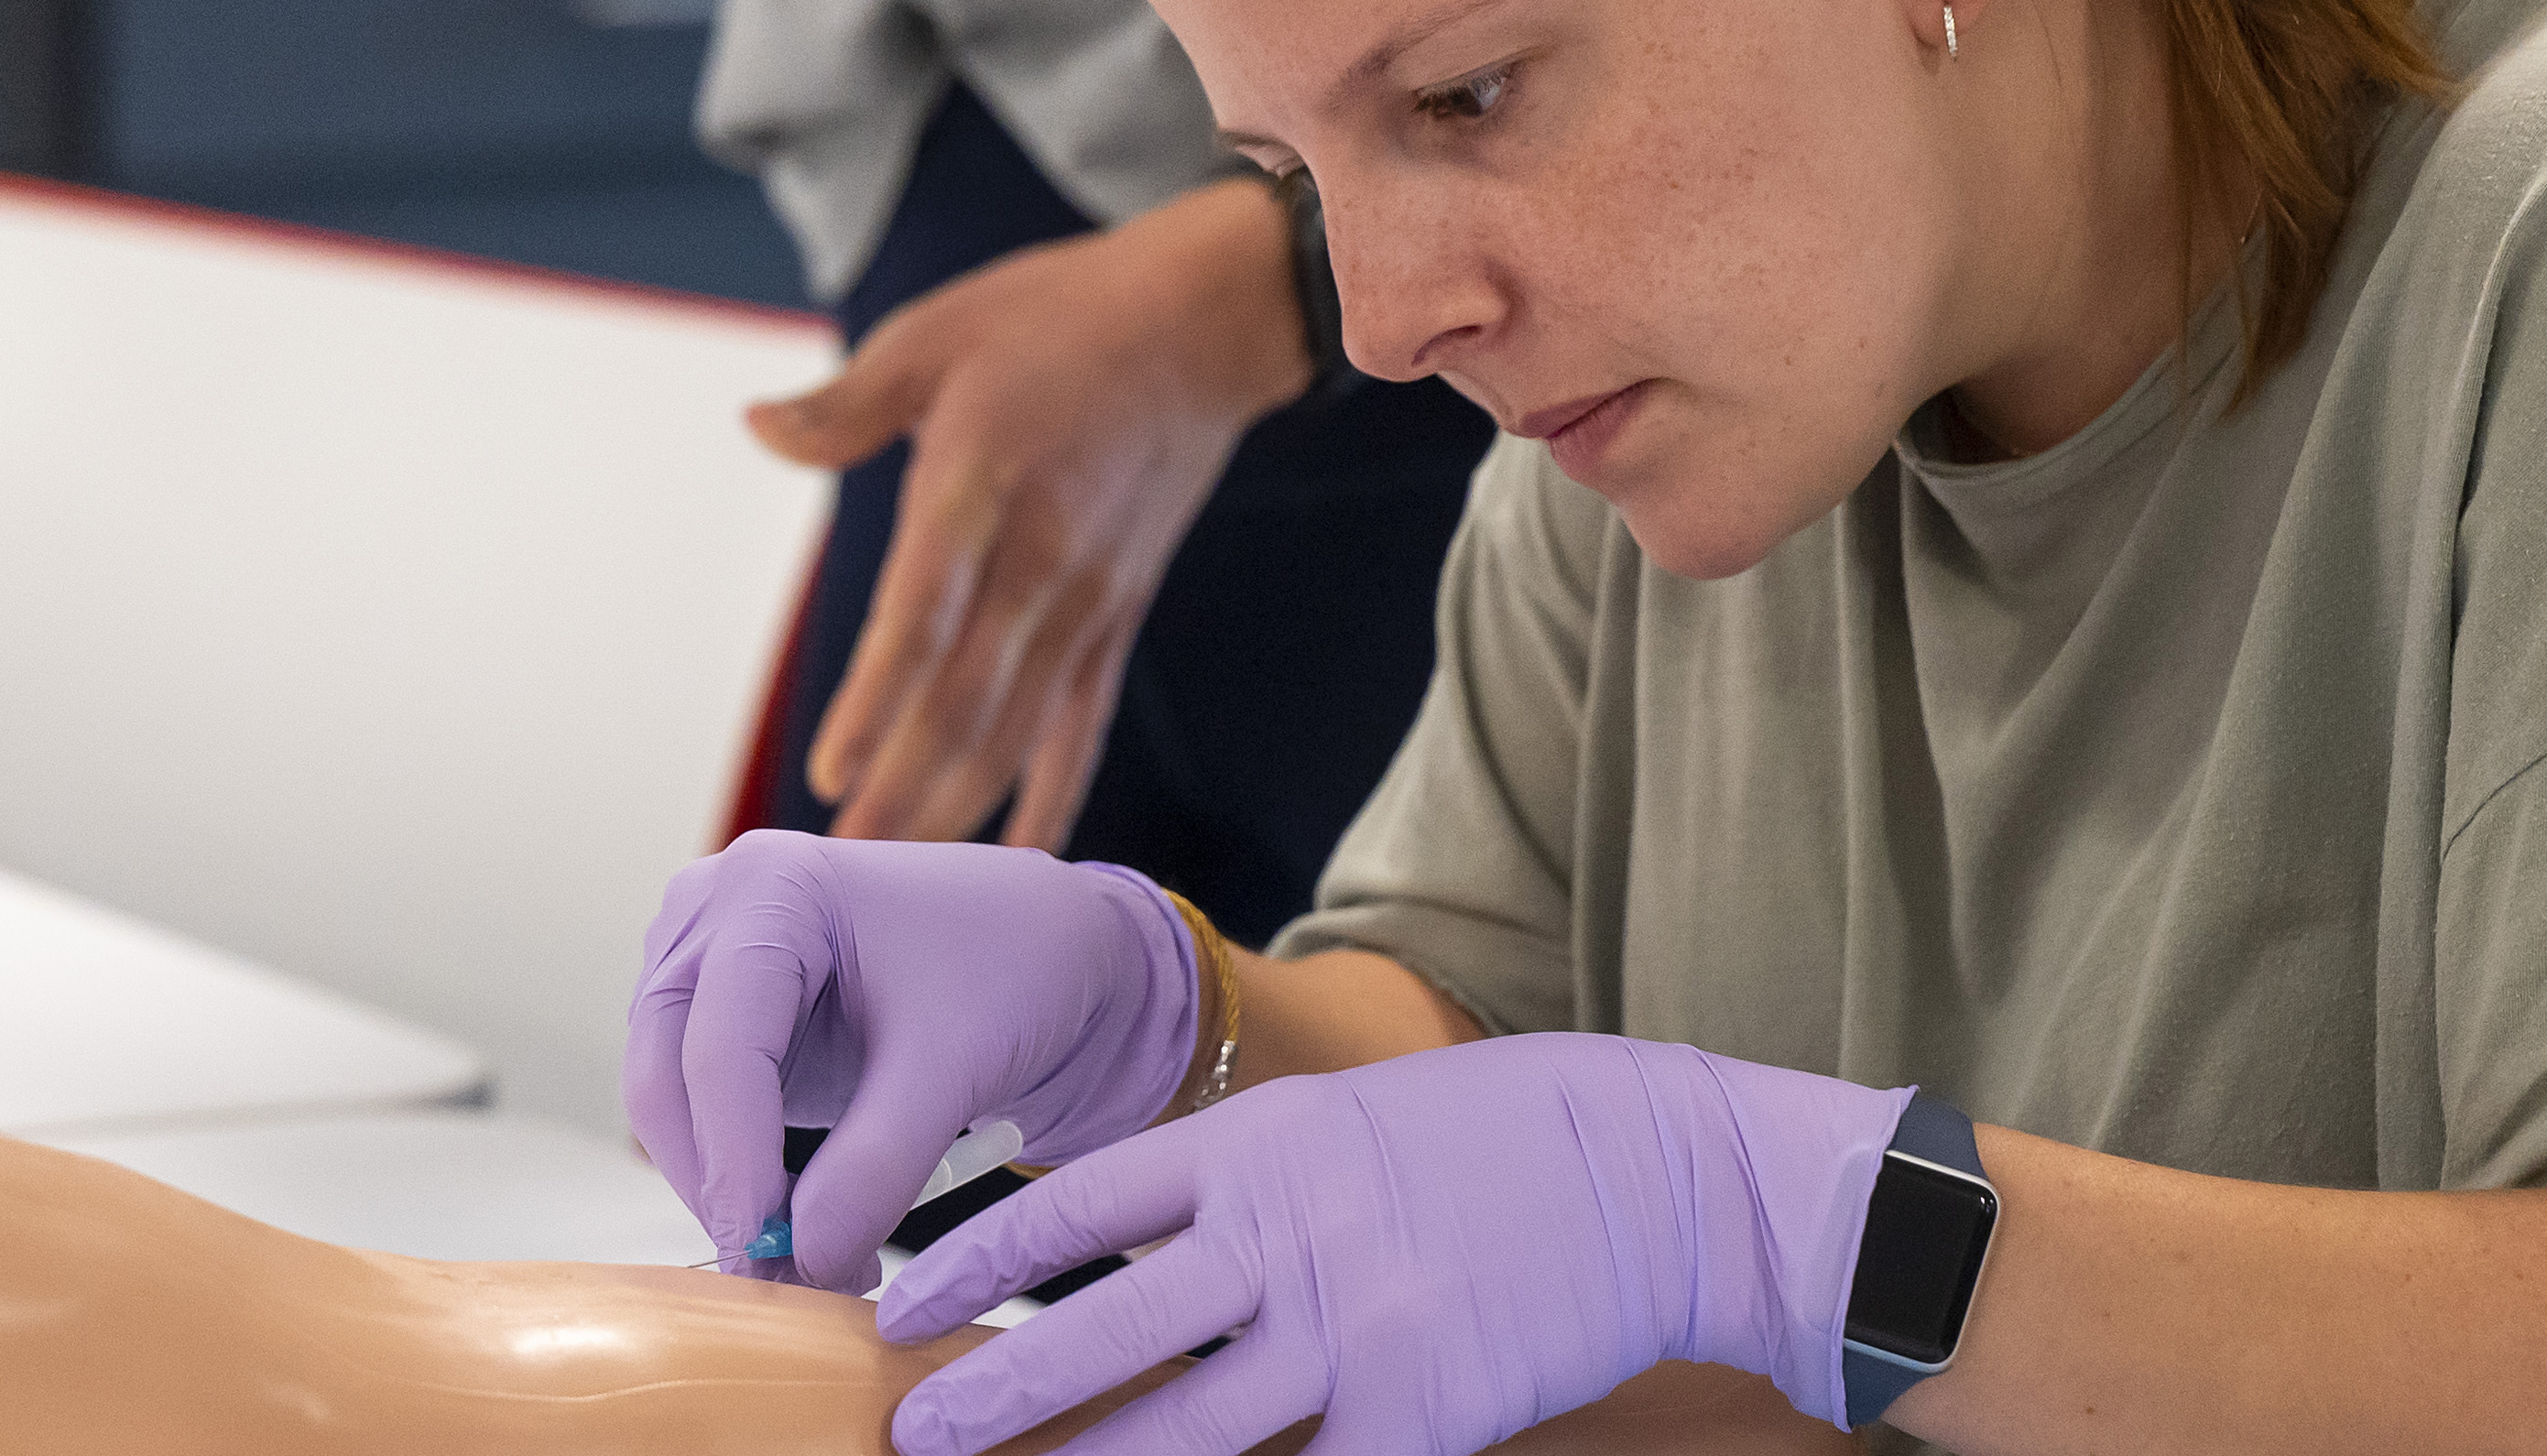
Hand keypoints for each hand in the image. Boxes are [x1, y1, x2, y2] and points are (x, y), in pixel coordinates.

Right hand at [622, 831, 1205, 1292]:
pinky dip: (743, 1177)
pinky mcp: (723, 1023)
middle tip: (779, 1282)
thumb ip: (879, 1163)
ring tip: (811, 1265)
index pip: (723, 1044)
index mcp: (773, 888)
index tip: (765, 1256)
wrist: (1053, 957)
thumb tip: (806, 1261)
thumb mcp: (956, 1065)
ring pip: (672, 1103)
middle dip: (720, 1185)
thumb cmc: (1015, 969)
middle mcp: (716, 916)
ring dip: (726, 1191)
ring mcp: (708, 967)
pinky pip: (703, 1114)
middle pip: (669, 1074)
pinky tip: (802, 1227)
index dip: (736, 1161)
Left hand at [757, 174, 1308, 848]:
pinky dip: (1052, 793)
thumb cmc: (1058, 318)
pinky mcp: (1118, 612)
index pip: (925, 611)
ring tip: (902, 880)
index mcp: (982, 481)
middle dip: (905, 792)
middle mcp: (1041, 555)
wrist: (1205, 321)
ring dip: (959, 807)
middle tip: (846, 873)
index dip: (879, 699)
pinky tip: (1020, 860)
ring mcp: (1087, 594)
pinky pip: (1082, 721)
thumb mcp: (936, 333)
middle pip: (967, 698)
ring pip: (1019, 727)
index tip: (834, 771)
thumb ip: (844, 404)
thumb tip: (756, 426)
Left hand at [872, 1034, 1903, 1455]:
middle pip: (1100, 1329)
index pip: (1073, 1208)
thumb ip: (1236, 1184)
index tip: (894, 1303)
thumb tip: (1117, 1243)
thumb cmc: (1495, 1138)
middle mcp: (1284, 1238)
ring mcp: (1351, 1330)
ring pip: (1182, 1429)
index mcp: (1255, 1149)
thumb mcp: (1342, 1121)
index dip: (974, 1261)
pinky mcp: (1421, 1409)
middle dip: (990, 1389)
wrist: (1652, 1168)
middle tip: (908, 1431)